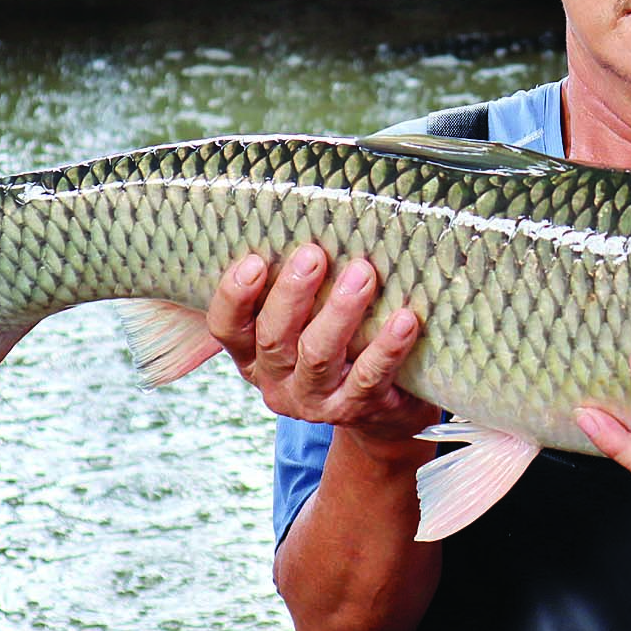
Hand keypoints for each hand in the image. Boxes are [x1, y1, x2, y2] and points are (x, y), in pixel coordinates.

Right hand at [207, 247, 436, 448]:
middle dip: (292, 293)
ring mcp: (316, 400)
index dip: (234, 296)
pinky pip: (369, 377)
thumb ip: (298, 287)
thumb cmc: (340, 346)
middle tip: (313, 254)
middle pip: (274, 337)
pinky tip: (403, 319)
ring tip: (362, 273)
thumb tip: (314, 219)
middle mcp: (277, 380)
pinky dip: (386, 347)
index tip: (254, 260)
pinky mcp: (359, 408)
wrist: (382, 411)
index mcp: (253, 354)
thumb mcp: (306, 322)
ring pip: (319, 355)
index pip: (227, 327)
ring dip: (340, 311)